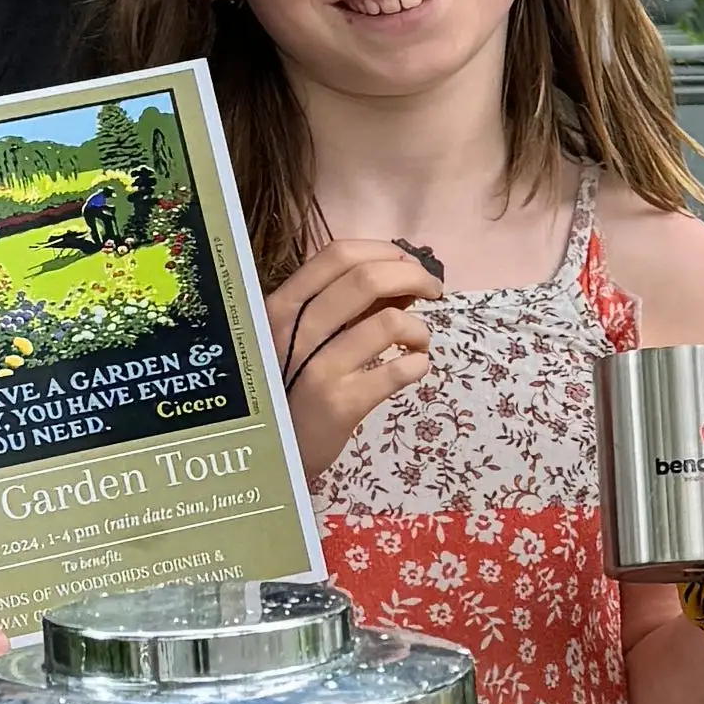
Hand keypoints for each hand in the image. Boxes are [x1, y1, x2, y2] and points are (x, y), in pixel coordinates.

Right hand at [263, 234, 439, 479]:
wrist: (271, 452)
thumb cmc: (290, 387)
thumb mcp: (301, 338)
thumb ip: (343, 307)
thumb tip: (401, 276)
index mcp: (282, 304)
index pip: (337, 254)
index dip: (384, 251)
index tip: (408, 263)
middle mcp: (295, 330)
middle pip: (367, 279)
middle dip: (414, 277)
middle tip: (433, 292)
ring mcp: (317, 367)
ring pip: (389, 322)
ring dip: (419, 328)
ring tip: (418, 342)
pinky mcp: (340, 403)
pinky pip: (398, 370)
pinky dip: (418, 364)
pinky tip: (415, 368)